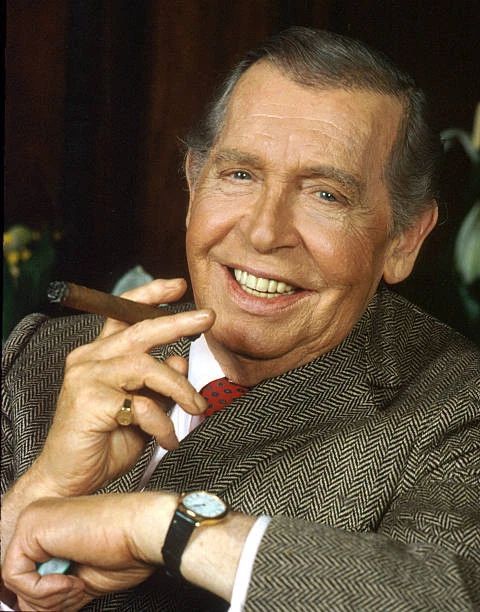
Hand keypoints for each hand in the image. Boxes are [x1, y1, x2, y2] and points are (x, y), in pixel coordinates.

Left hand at [2, 493, 176, 611]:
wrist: (142, 531)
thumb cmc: (125, 550)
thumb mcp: (76, 583)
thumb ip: (48, 592)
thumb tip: (27, 609)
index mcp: (49, 529)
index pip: (24, 575)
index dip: (43, 598)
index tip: (67, 600)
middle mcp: (38, 520)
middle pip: (17, 581)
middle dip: (46, 600)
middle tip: (75, 591)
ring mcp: (34, 520)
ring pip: (14, 581)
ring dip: (48, 596)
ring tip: (77, 583)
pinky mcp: (32, 526)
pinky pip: (14, 575)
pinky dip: (42, 589)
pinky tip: (71, 578)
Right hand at [31, 278, 214, 495]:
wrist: (68, 483)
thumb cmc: (103, 444)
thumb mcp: (141, 410)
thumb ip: (158, 384)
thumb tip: (182, 360)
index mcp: (99, 356)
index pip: (122, 314)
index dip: (150, 295)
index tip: (177, 286)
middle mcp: (89, 359)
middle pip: (139, 330)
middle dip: (178, 321)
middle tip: (208, 318)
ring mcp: (86, 378)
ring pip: (147, 366)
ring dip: (179, 388)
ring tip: (196, 408)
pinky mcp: (89, 401)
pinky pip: (142, 405)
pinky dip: (162, 422)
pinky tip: (168, 439)